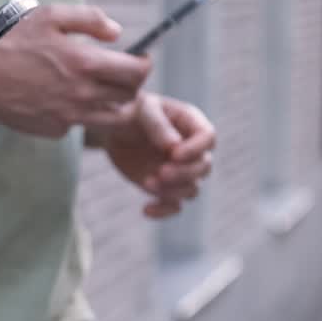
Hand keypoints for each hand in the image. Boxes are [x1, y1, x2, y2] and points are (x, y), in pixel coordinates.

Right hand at [0, 4, 151, 136]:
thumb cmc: (11, 43)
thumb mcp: (49, 16)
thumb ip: (89, 19)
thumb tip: (117, 31)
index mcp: (86, 63)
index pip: (138, 72)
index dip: (145, 65)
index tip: (140, 59)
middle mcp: (83, 94)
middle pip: (131, 98)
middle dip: (132, 85)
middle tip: (121, 74)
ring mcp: (71, 117)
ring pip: (114, 119)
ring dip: (116, 105)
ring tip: (103, 90)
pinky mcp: (56, 130)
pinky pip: (82, 125)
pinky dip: (83, 114)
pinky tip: (67, 99)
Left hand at [100, 93, 214, 217]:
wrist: (113, 130)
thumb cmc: (130, 112)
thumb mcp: (142, 109)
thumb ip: (158, 125)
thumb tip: (175, 146)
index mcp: (191, 124)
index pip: (208, 138)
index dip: (196, 149)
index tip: (174, 155)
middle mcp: (191, 150)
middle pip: (204, 168)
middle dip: (184, 173)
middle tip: (161, 173)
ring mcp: (180, 170)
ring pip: (192, 189)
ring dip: (173, 191)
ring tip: (148, 182)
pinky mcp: (166, 187)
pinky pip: (174, 205)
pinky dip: (164, 211)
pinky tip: (146, 210)